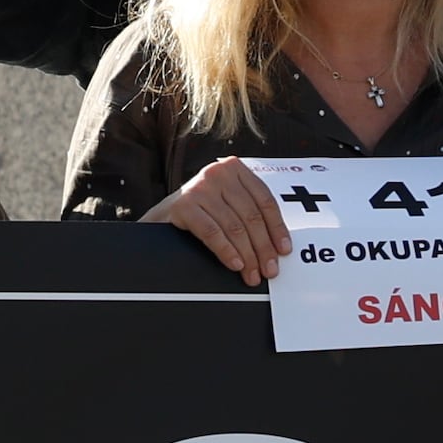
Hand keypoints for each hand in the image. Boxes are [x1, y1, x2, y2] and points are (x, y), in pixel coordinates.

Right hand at [149, 156, 293, 283]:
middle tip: (269, 269)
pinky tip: (234, 264)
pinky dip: (226, 251)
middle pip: (251, 215)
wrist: (159, 218)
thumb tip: (275, 245)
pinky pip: (212, 233)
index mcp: (234, 168)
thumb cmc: (198, 212)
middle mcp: (217, 173)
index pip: (264, 200)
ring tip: (251, 274)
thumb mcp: (226, 203)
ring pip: (234, 226)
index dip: (277, 228)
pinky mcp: (183, 205)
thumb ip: (247, 211)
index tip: (283, 250)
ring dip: (247, 255)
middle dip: (263, 247)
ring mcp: (199, 187)